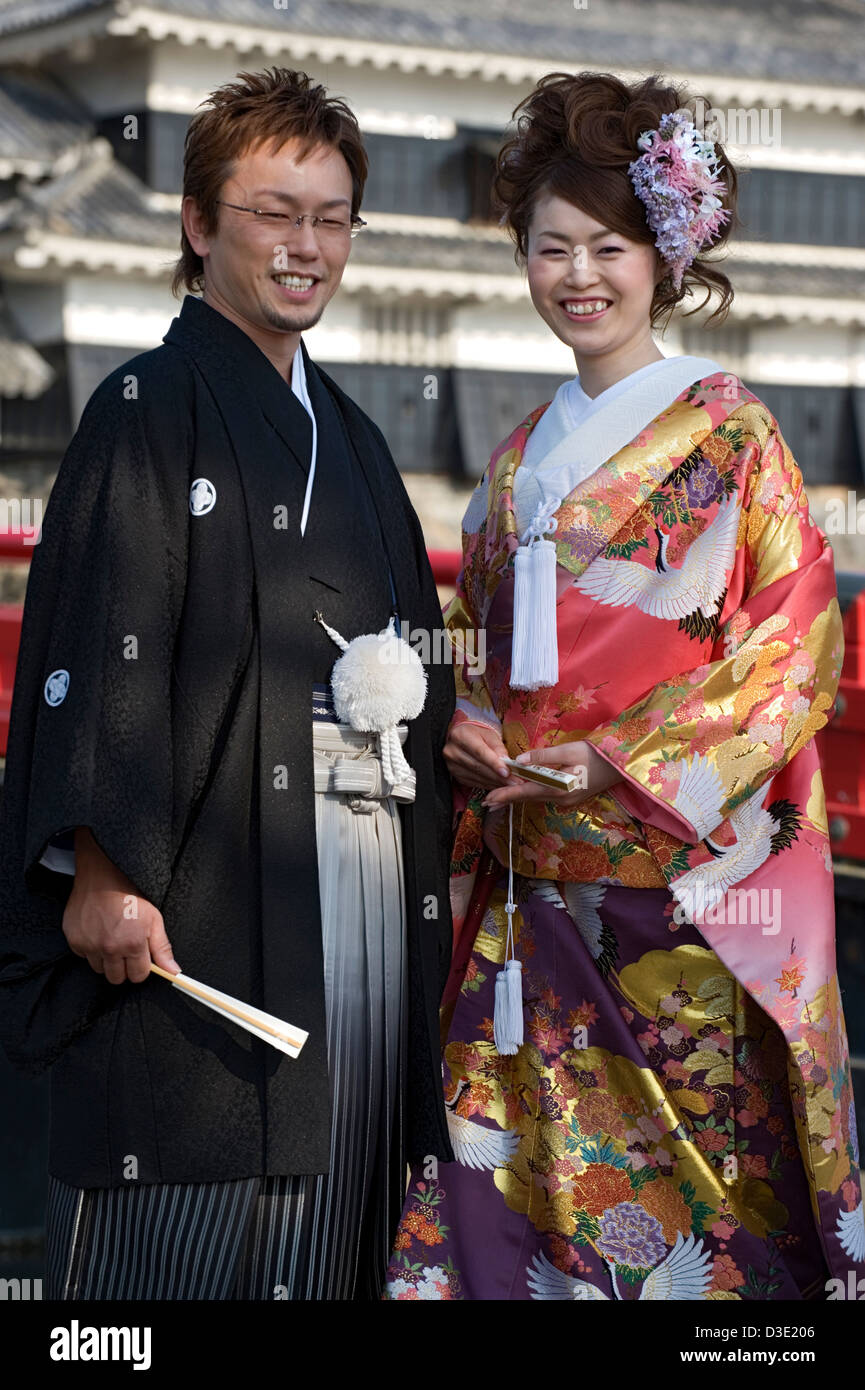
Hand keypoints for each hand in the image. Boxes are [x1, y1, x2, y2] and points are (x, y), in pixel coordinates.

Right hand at [61, 828, 180, 984]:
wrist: (102, 877)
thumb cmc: (130, 895)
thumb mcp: (154, 919)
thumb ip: (162, 948)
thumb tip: (173, 972)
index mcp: (132, 944)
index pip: (138, 976)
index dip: (141, 968)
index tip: (140, 958)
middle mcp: (110, 948)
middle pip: (117, 979)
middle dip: (123, 968)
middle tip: (125, 949)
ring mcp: (89, 946)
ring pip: (99, 969)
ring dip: (106, 960)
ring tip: (111, 938)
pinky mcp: (74, 941)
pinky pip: (84, 956)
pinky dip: (90, 949)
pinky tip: (97, 933)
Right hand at [443, 718, 510, 789]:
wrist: (463, 738)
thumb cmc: (478, 734)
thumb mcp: (490, 735)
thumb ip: (498, 748)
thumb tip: (506, 762)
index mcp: (460, 736)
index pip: (479, 752)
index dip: (493, 764)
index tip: (506, 773)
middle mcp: (452, 751)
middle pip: (478, 767)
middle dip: (498, 776)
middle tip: (515, 782)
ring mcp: (452, 765)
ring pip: (476, 777)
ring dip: (495, 783)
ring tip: (510, 785)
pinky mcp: (455, 775)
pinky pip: (474, 783)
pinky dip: (488, 785)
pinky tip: (499, 785)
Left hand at [482, 740, 621, 809]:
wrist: (621, 765)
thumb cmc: (596, 754)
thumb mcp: (568, 750)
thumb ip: (542, 756)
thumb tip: (519, 761)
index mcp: (557, 788)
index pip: (524, 792)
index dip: (504, 795)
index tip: (487, 800)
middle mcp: (560, 799)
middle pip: (527, 798)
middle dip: (506, 799)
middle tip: (486, 802)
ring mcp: (566, 800)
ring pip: (535, 797)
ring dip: (517, 797)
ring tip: (499, 798)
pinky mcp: (571, 797)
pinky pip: (545, 796)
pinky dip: (530, 794)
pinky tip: (523, 791)